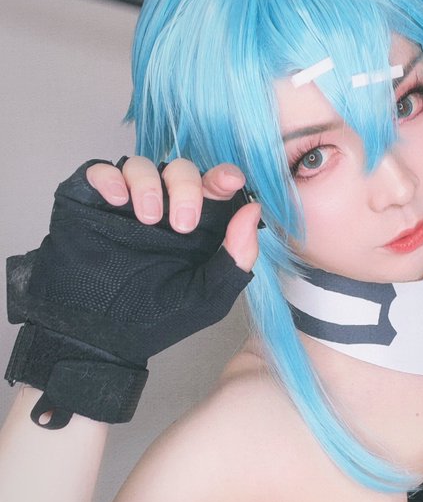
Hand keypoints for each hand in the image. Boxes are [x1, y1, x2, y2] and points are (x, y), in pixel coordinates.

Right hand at [5, 158, 259, 426]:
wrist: (101, 337)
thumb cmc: (157, 319)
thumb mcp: (209, 295)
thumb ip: (237, 257)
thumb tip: (253, 210)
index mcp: (196, 223)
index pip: (214, 187)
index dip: (224, 177)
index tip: (231, 181)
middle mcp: (163, 206)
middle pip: (180, 170)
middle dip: (186, 187)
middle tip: (182, 225)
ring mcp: (126, 202)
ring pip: (141, 165)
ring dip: (148, 184)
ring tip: (146, 220)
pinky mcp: (90, 202)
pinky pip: (100, 172)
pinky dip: (110, 178)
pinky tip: (116, 201)